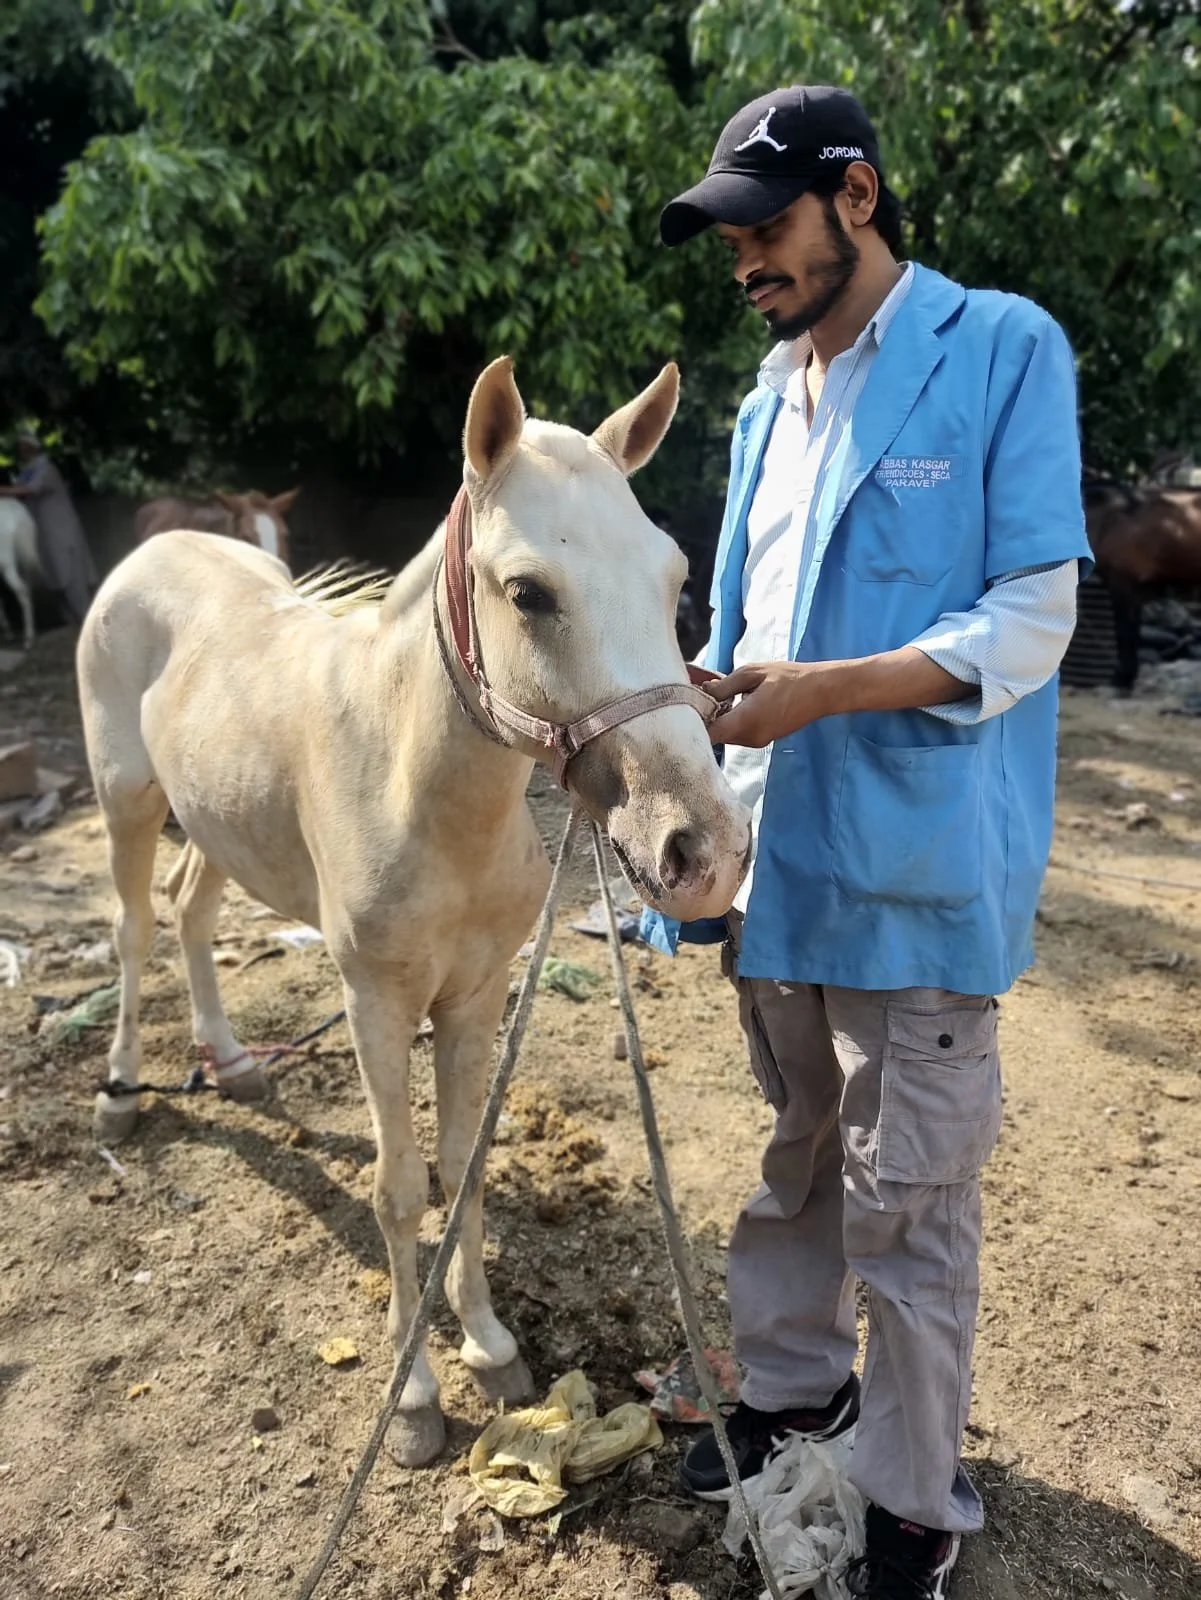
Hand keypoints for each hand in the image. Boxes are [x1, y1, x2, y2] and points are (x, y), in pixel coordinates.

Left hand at [706, 660, 836, 747]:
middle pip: (715, 736)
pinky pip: (739, 734)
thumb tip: (702, 692)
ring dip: (721, 720)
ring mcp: (757, 742)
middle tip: (703, 695)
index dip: (694, 721)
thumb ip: (724, 685)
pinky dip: (733, 722)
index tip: (690, 705)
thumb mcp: (752, 673)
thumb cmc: (788, 678)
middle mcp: (749, 738)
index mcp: (745, 721)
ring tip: (722, 697)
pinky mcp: (763, 740)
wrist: (820, 691)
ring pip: (726, 735)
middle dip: (706, 718)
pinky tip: (738, 704)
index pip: (708, 734)